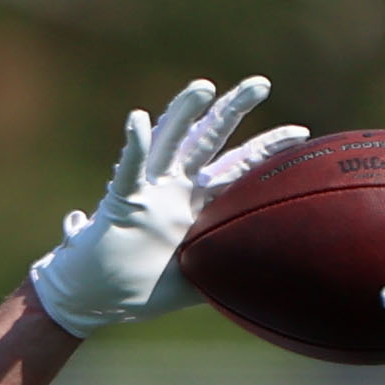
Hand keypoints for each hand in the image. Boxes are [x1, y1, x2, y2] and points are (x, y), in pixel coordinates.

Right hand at [28, 77, 305, 335]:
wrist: (85, 301)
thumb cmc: (134, 291)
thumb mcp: (190, 284)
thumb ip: (223, 276)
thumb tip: (265, 288)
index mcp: (191, 206)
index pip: (235, 170)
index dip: (265, 150)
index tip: (300, 134)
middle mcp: (172, 190)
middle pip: (208, 142)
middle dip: (232, 112)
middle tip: (259, 84)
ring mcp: (147, 193)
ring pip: (169, 144)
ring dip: (183, 114)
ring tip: (203, 86)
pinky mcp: (119, 203)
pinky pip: (127, 173)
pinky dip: (133, 148)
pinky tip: (137, 121)